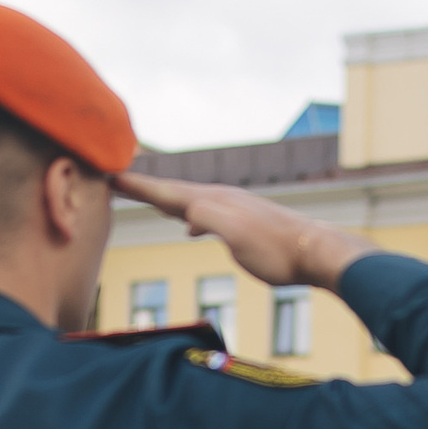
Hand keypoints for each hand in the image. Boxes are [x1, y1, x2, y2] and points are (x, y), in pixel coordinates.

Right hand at [113, 171, 374, 290]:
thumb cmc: (278, 250)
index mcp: (215, 201)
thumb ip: (208, 219)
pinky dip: (189, 215)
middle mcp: (222, 199)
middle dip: (144, 186)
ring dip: (165, 199)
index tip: (110, 177)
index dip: (137, 186)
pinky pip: (206, 214)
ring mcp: (234, 210)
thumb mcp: (236, 236)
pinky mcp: (245, 224)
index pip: (167, 192)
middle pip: (174, 191)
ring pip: (190, 201)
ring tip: (146, 197)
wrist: (318, 252)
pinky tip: (190, 227)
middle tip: (116, 179)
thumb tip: (183, 211)